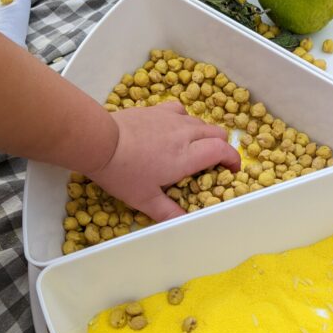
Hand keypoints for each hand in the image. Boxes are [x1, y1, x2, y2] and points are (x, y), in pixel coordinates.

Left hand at [87, 101, 240, 221]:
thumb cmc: (123, 172)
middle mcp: (184, 134)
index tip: (232, 169)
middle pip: (217, 132)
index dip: (233, 159)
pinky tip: (175, 128)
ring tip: (193, 148)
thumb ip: (168, 212)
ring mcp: (171, 118)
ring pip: (200, 122)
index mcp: (187, 157)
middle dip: (221, 147)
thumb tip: (183, 223)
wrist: (99, 140)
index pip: (222, 150)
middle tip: (213, 162)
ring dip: (204, 134)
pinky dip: (185, 119)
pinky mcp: (157, 109)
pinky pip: (181, 110)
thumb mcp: (145, 199)